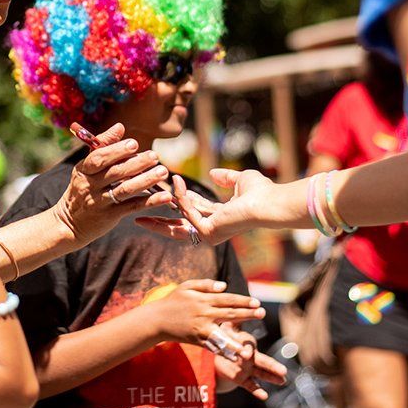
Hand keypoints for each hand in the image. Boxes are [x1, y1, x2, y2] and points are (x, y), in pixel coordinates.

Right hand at [52, 123, 174, 245]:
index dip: (116, 150)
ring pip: (125, 190)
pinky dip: (150, 201)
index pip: (99, 158)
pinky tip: (165, 196)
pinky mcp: (110, 216)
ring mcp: (100, 202)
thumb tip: (120, 126)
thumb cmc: (83, 188)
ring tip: (162, 172)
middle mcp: (90, 186)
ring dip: (146, 180)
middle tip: (155, 156)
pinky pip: (132, 207)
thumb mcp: (86, 168)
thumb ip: (103, 146)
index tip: (134, 144)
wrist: (70, 223)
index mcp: (84, 170)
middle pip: (115, 173)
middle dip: (137, 163)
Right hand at [137, 169, 275, 244]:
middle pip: (179, 227)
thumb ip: (226, 178)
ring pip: (178, 223)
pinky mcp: (208, 232)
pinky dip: (181, 196)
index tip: (167, 189)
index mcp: (220, 218)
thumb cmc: (260, 192)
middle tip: (139, 216)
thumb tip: (213, 173)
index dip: (181, 200)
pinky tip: (176, 182)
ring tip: (154, 189)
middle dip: (159, 221)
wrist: (269, 203)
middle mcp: (213, 229)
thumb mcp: (239, 180)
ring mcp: (209, 234)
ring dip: (168, 203)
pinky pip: (188, 212)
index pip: (194, 212)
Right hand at [146, 279, 263, 346]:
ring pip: (222, 335)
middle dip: (247, 314)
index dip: (243, 301)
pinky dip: (224, 352)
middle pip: (229, 314)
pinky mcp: (198, 340)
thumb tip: (224, 286)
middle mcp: (204, 314)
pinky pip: (213, 347)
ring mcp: (201, 329)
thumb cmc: (173, 300)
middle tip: (262, 314)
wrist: (157, 320)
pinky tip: (236, 356)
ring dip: (236, 341)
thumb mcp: (187, 286)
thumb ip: (205, 284)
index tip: (257, 302)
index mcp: (203, 300)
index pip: (228, 300)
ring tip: (249, 347)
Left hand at [212, 326, 286, 399]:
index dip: (248, 349)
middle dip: (272, 366)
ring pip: (261, 373)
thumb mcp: (227, 328)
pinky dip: (257, 391)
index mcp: (247, 343)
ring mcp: (248, 368)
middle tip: (283, 371)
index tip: (246, 353)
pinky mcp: (241, 378)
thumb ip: (232, 321)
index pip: (249, 346)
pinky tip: (264, 396)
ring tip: (283, 381)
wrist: (219, 353)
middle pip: (263, 361)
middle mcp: (251, 356)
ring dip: (271, 377)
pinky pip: (250, 385)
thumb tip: (235, 307)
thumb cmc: (226, 337)